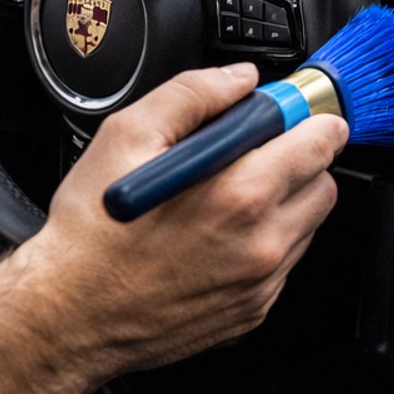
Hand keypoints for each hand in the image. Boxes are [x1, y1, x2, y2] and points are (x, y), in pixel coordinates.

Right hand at [5, 64, 345, 392]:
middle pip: (324, 183)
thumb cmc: (92, 233)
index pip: (321, 142)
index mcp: (240, 193)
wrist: (70, 315)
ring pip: (306, 225)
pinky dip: (264, 243)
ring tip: (225, 200)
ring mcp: (261, 283)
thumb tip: (240, 79)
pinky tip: (216, 237)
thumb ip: (193, 95)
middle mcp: (261, 243)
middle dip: (299, 160)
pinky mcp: (253, 311)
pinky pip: (283, 264)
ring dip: (283, 203)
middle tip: (253, 154)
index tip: (290, 114)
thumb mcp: (127, 136)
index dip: (308, 117)